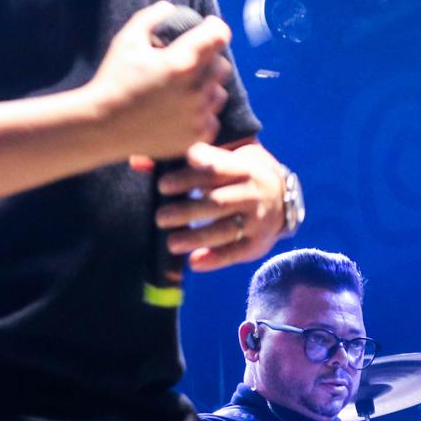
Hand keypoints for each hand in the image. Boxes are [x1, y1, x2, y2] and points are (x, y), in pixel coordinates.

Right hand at [88, 3, 231, 160]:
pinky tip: (182, 111)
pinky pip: (212, 120)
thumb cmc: (113, 80)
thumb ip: (151, 18)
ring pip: (219, 94)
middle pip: (222, 66)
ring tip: (184, 90)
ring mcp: (197, 116)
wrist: (101, 127)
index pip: (219, 35)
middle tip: (190, 63)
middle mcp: (195, 90)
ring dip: (206, 88)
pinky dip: (201, 114)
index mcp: (181, 63)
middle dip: (209, 60)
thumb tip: (170, 8)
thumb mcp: (126, 41)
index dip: (215, 27)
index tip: (208, 27)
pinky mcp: (195, 137)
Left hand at [149, 142, 286, 272]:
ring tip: (171, 243)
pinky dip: (215, 259)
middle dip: (187, 210)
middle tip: (160, 216)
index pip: (215, 171)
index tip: (162, 185)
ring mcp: (258, 219)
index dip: (188, 177)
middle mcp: (253, 193)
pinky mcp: (257, 243)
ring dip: (197, 238)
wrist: (284, 196)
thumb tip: (136, 161)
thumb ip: (181, 159)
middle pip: (217, 202)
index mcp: (243, 167)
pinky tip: (194, 263)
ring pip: (225, 229)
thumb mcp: (223, 157)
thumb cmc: (239, 171)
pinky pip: (236, 253)